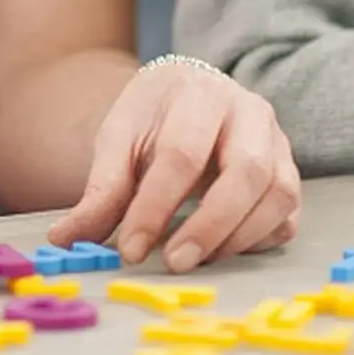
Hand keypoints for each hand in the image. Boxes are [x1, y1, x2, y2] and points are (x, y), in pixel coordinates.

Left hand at [47, 61, 299, 273]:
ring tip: (194, 259)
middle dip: (209, 226)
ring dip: (236, 237)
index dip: (156, 207)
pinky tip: (223, 249)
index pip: (182, 154)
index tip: (131, 249)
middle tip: (174, 263)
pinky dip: (260, 239)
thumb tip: (64, 241)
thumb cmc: (150, 119)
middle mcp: (248, 110)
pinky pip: (288, 213)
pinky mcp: (289, 170)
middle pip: (246, 172)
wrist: (184, 95)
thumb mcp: (118, 140)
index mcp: (197, 92)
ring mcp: (276, 140)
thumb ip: (99, 192)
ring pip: (277, 194)